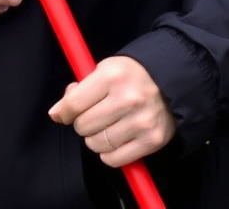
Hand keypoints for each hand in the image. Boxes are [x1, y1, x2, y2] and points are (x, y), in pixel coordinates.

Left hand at [47, 56, 175, 167]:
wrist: (169, 84)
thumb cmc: (130, 76)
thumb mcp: (105, 69)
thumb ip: (81, 87)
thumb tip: (59, 111)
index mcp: (112, 75)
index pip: (74, 103)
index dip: (63, 111)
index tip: (61, 114)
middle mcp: (128, 98)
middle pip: (84, 126)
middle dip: (82, 123)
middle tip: (91, 116)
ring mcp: (142, 121)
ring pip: (96, 144)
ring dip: (94, 139)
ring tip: (104, 127)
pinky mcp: (152, 140)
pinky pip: (114, 159)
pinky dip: (108, 153)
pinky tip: (114, 140)